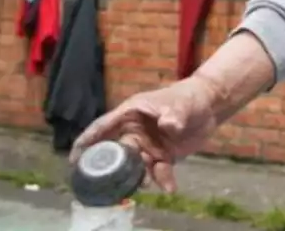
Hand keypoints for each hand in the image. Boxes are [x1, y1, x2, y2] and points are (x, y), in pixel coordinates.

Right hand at [69, 76, 222, 192]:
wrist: (210, 106)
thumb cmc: (189, 97)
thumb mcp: (180, 105)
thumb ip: (174, 115)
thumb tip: (168, 126)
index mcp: (130, 114)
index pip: (103, 127)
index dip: (87, 141)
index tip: (74, 158)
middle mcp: (135, 131)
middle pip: (118, 151)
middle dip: (116, 167)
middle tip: (114, 181)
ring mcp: (148, 145)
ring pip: (137, 165)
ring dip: (140, 176)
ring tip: (147, 183)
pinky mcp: (162, 156)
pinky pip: (156, 171)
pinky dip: (162, 180)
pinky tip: (170, 187)